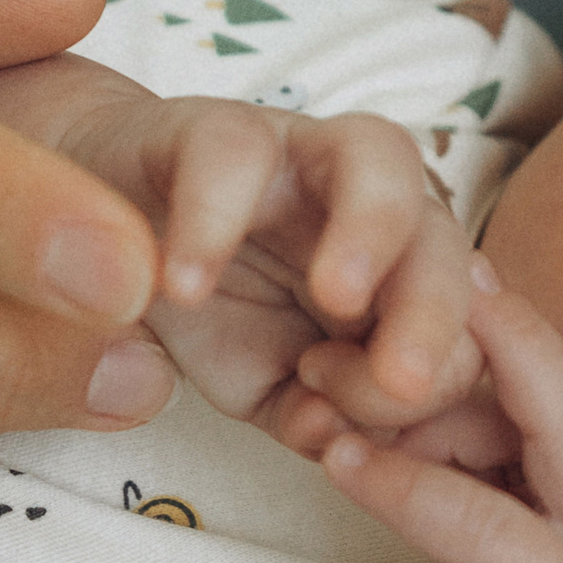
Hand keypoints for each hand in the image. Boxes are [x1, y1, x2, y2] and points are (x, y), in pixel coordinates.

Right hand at [12, 86, 497, 440]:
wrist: (98, 227)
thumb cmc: (207, 306)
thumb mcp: (267, 385)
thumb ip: (313, 415)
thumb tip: (335, 437)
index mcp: (402, 275)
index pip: (464, 324)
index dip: (433, 386)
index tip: (352, 435)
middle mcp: (373, 202)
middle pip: (442, 237)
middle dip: (436, 313)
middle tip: (405, 382)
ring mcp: (301, 152)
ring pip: (381, 155)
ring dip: (374, 229)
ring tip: (339, 296)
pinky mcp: (215, 126)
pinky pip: (235, 150)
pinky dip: (215, 216)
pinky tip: (184, 285)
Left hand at [323, 286, 562, 562]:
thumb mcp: (514, 551)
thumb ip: (495, 469)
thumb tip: (427, 366)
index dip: (492, 317)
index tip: (413, 272)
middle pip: (554, 382)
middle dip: (454, 331)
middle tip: (347, 306)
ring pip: (521, 435)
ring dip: (407, 401)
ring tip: (317, 383)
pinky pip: (475, 520)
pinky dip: (402, 481)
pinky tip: (335, 460)